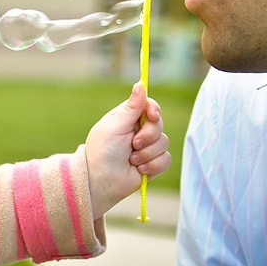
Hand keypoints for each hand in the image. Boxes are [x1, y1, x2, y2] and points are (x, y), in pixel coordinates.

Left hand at [85, 82, 169, 218]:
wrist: (100, 181)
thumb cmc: (102, 151)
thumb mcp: (115, 125)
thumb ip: (131, 107)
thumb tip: (140, 83)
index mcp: (128, 118)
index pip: (150, 106)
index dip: (154, 111)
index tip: (151, 117)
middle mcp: (138, 131)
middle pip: (159, 125)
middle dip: (148, 136)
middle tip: (133, 144)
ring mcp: (146, 148)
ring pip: (164, 143)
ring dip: (147, 153)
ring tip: (131, 160)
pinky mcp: (152, 164)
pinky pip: (166, 159)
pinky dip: (153, 165)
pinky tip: (139, 170)